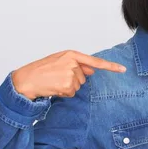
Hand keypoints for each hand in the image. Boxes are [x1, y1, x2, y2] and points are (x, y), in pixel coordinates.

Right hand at [11, 50, 126, 99]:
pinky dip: (63, 93)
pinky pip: (72, 93)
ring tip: (53, 82)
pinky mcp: (67, 85)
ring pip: (78, 86)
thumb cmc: (40, 70)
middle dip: (73, 80)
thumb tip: (92, 71)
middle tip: (57, 78)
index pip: (95, 61)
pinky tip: (53, 88)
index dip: (110, 66)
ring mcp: (70, 74)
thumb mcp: (59, 62)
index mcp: (71, 54)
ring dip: (67, 87)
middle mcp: (72, 63)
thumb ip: (76, 64)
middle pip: (84, 77)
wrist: (25, 80)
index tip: (123, 69)